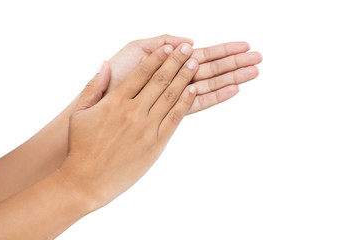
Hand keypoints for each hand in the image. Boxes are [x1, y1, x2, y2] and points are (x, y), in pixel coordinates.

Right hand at [61, 43, 197, 208]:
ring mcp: (146, 128)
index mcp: (115, 101)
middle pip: (160, 80)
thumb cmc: (82, 147)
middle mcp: (133, 111)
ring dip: (184, 78)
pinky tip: (192, 90)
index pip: (141, 73)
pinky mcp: (156, 144)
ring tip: (194, 63)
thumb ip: (94, 86)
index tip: (169, 47)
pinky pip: (174, 119)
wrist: (87, 180)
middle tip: (188, 48)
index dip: (157, 57)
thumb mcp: (79, 113)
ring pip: (170, 96)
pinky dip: (185, 103)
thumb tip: (104, 64)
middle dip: (176, 61)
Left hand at [107, 34, 261, 113]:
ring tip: (255, 70)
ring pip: (209, 83)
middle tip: (259, 57)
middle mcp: (175, 80)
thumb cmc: (112, 77)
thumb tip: (186, 42)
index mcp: (169, 63)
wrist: (96, 103)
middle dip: (235, 62)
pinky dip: (215, 95)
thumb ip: (160, 44)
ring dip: (232, 76)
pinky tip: (233, 89)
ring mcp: (174, 96)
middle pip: (211, 68)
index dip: (224, 50)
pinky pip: (196, 102)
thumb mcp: (134, 50)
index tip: (244, 45)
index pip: (202, 55)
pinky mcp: (169, 111)